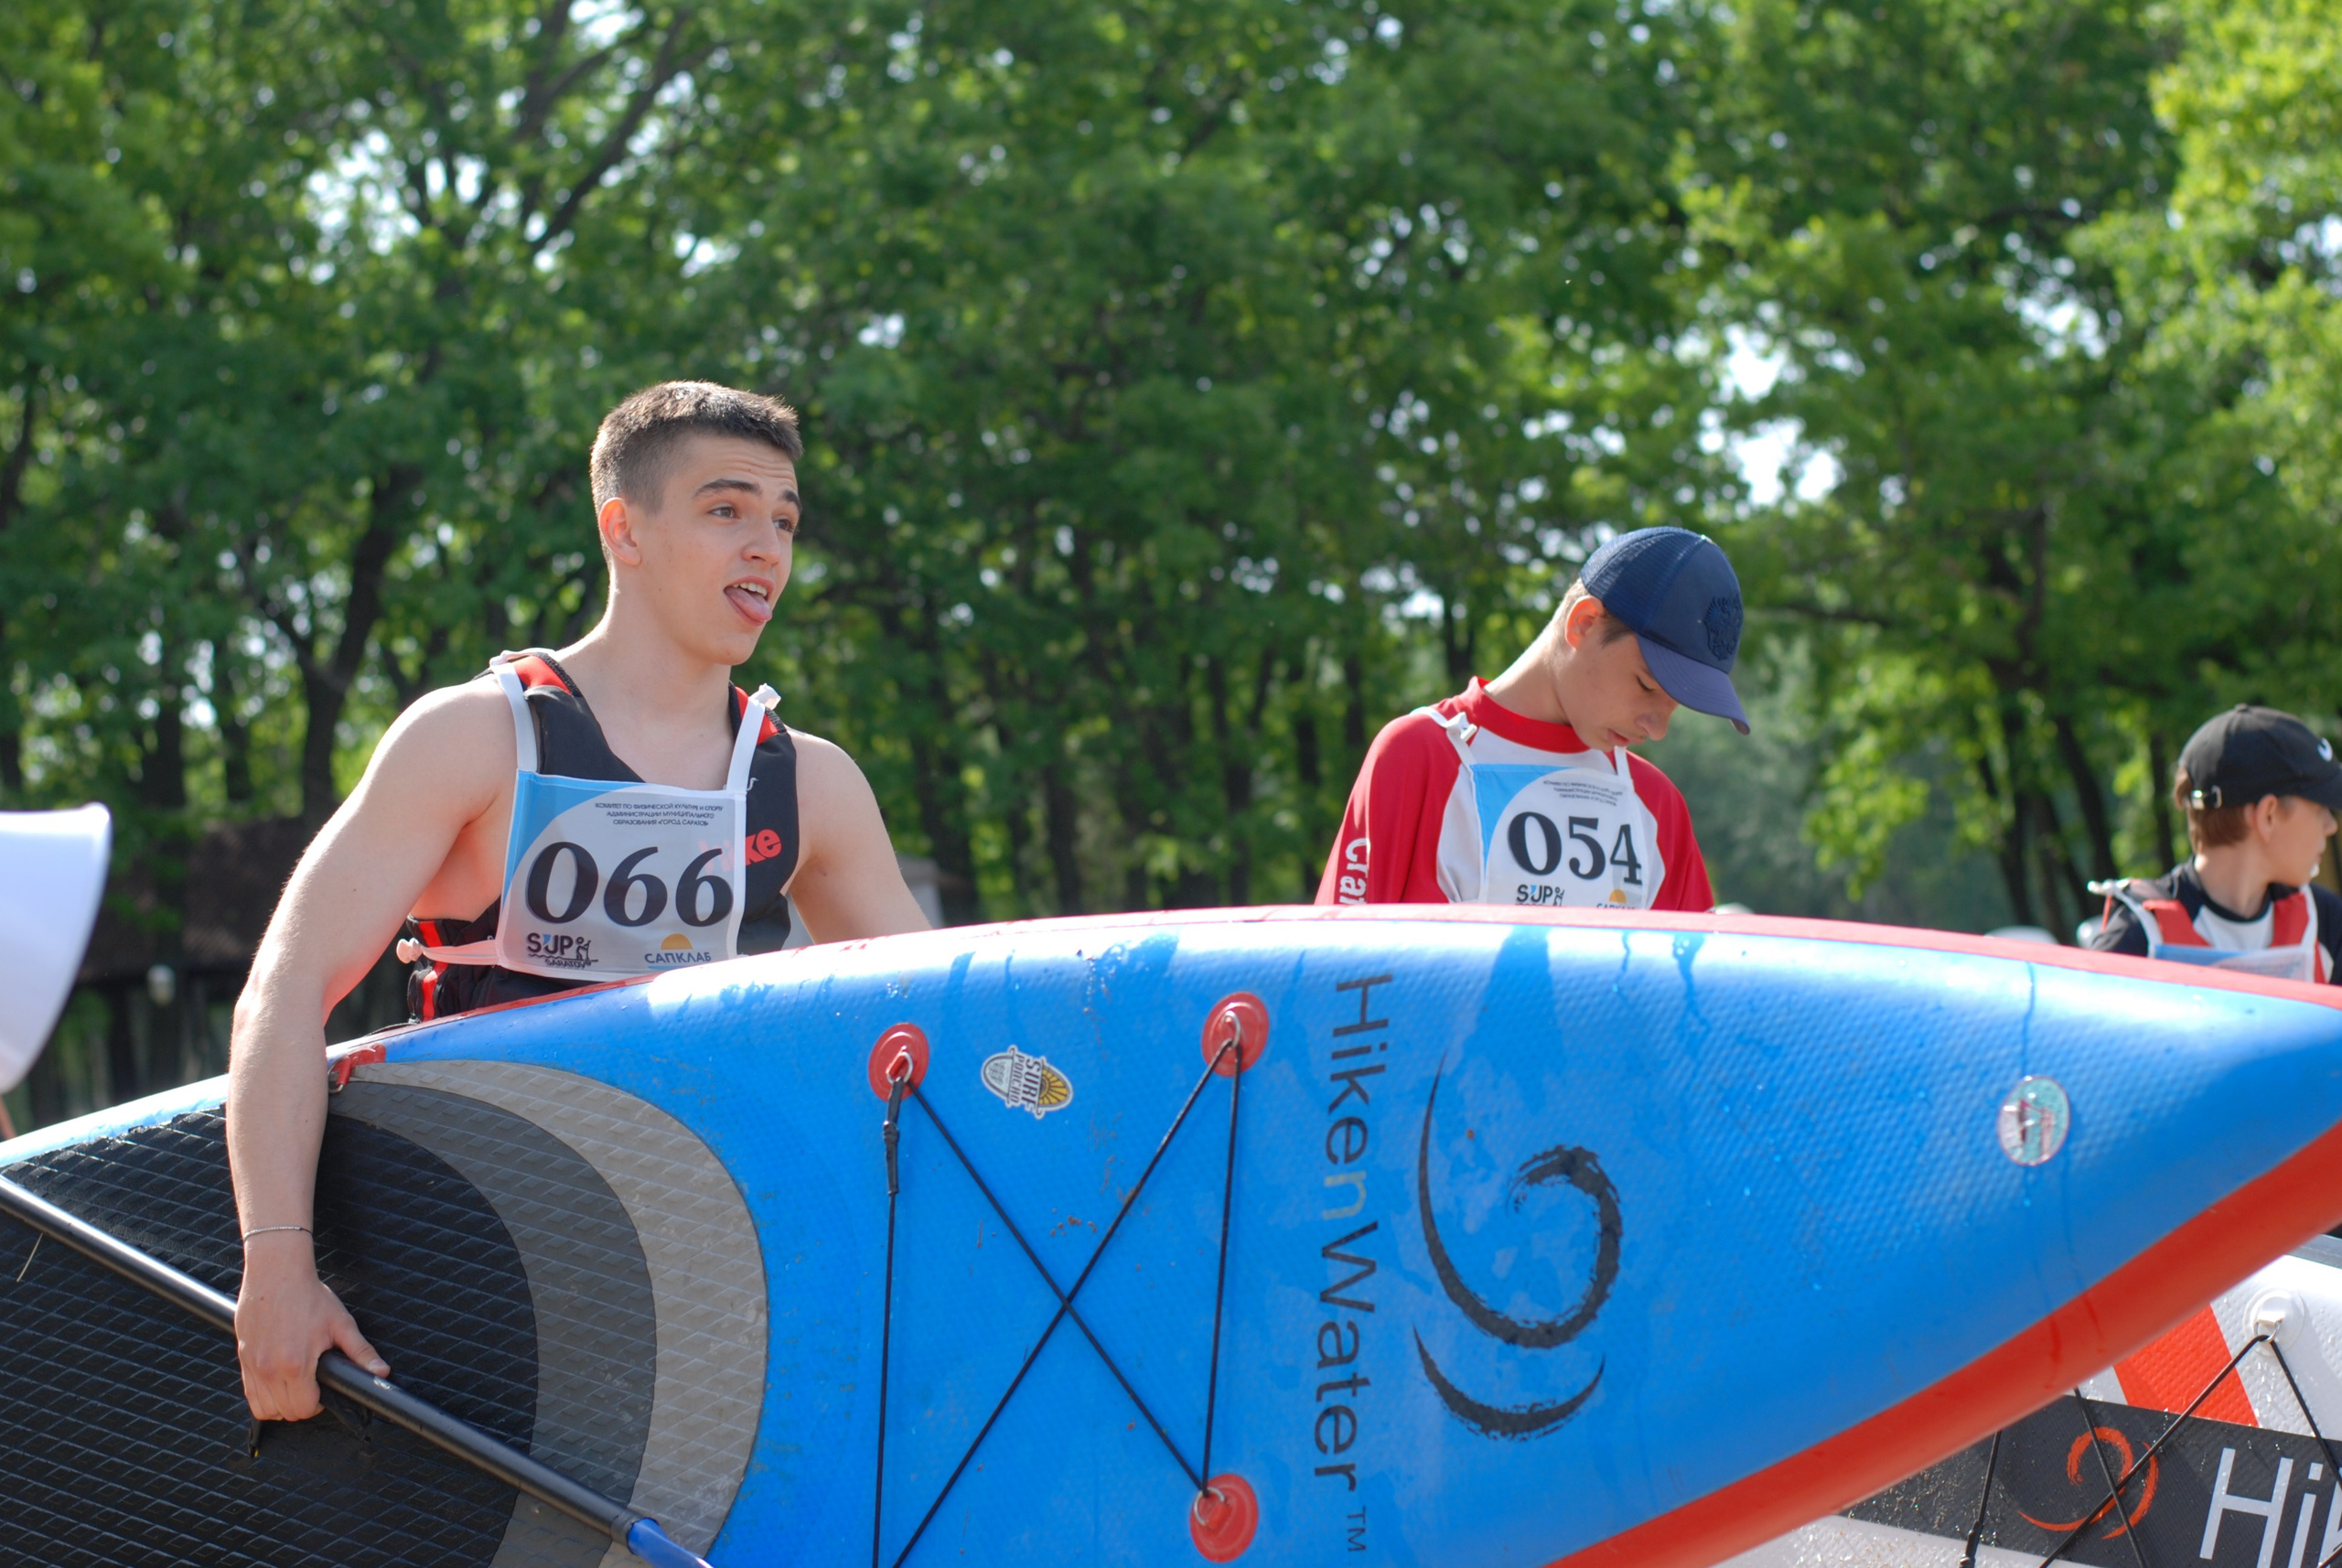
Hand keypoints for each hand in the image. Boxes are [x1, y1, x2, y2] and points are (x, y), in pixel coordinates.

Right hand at [234, 1236, 387, 1420]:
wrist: (276, 1273)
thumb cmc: (308, 1296)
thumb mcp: (341, 1323)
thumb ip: (360, 1352)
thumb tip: (381, 1372)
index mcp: (296, 1364)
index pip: (304, 1408)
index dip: (318, 1404)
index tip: (322, 1390)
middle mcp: (270, 1369)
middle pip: (284, 1412)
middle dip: (302, 1406)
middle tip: (311, 1387)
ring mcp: (253, 1366)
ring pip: (263, 1408)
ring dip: (280, 1405)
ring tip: (294, 1387)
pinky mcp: (242, 1359)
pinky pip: (249, 1394)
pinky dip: (263, 1396)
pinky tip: (277, 1381)